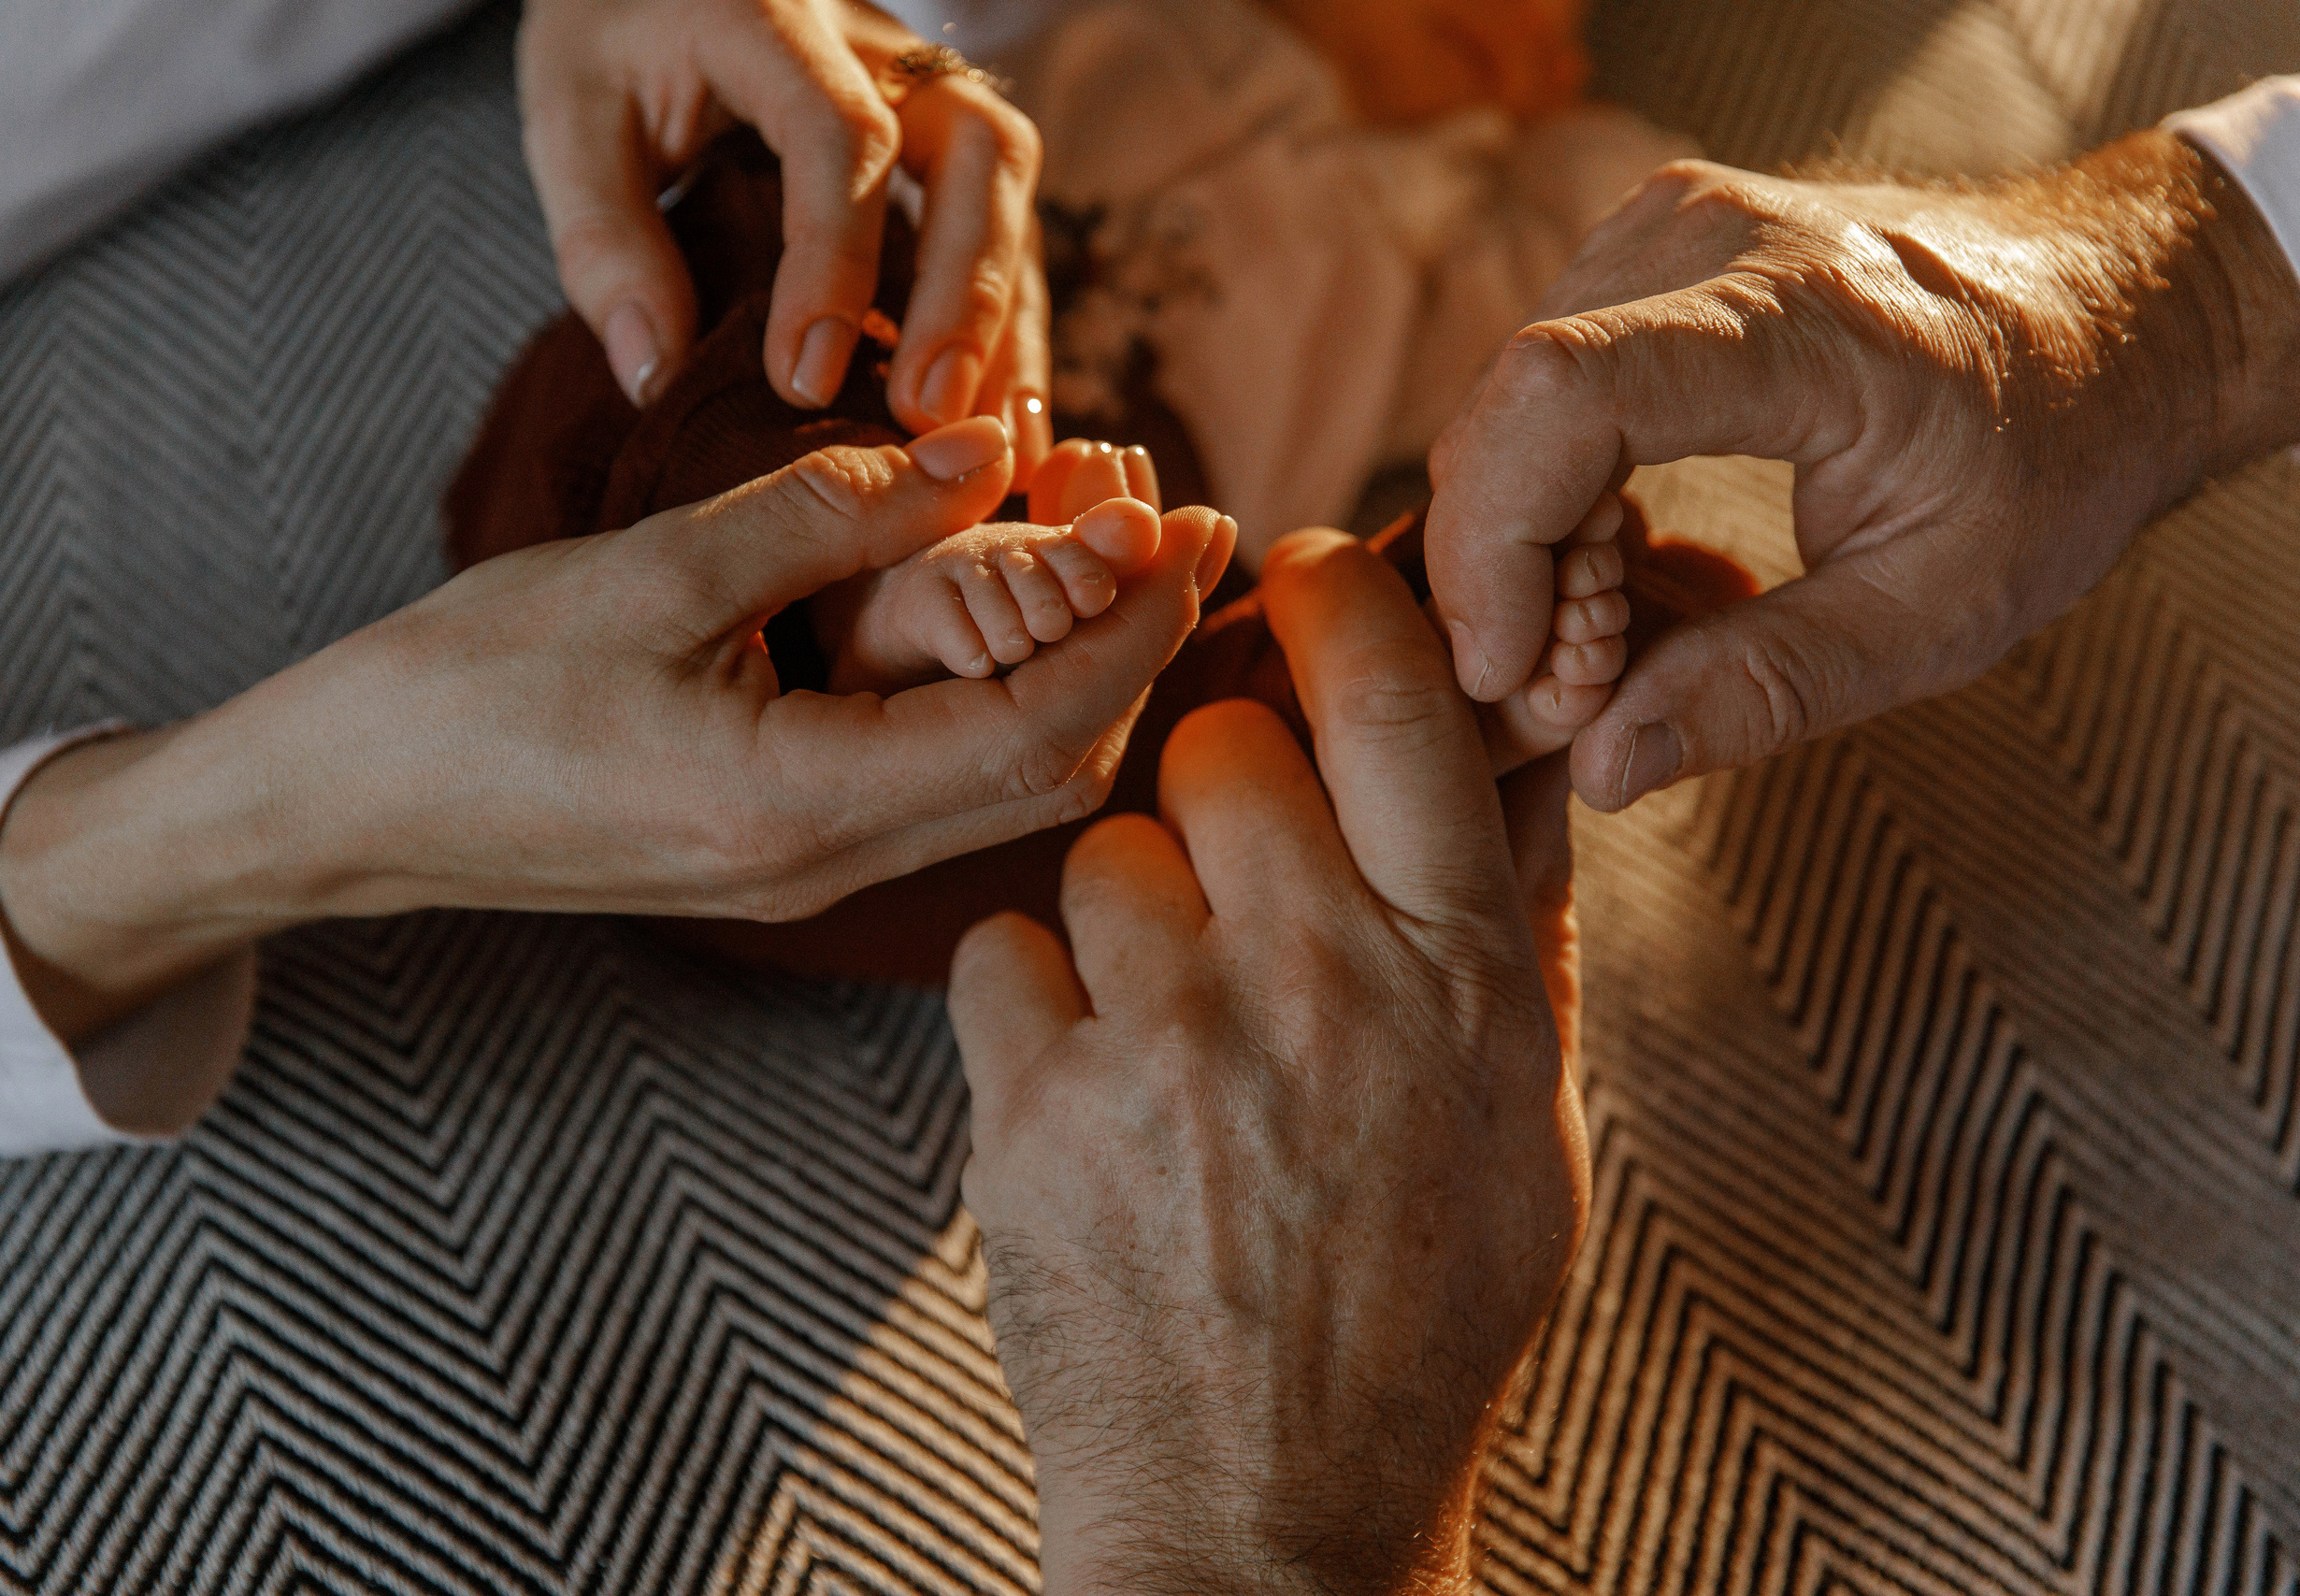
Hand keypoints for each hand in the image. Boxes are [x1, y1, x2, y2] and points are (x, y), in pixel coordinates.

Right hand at [0, 418, 1235, 1110]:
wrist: (346, 809)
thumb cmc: (465, 692)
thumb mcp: (651, 575)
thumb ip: (828, 516)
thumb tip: (981, 455)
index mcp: (803, 807)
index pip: (1041, 725)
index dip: (1131, 623)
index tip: (1186, 526)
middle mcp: (827, 865)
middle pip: (1051, 775)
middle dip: (1127, 650)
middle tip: (1169, 528)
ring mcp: (806, 873)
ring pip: (1001, 790)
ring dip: (1068, 674)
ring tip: (1100, 554)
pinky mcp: (779, 853)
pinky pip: (932, 788)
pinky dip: (991, 703)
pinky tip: (996, 616)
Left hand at [517, 0, 1052, 474]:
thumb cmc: (609, 35)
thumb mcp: (568, 116)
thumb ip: (603, 239)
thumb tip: (656, 376)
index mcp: (775, 17)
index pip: (841, 137)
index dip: (834, 264)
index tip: (803, 380)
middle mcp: (878, 44)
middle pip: (977, 151)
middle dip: (965, 294)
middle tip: (924, 414)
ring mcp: (924, 84)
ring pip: (1009, 189)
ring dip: (1005, 321)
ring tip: (983, 439)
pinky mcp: (941, 134)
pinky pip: (1002, 224)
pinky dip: (1006, 323)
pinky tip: (996, 416)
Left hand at [950, 529, 1587, 1595]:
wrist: (1271, 1516)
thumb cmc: (1418, 1323)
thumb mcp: (1528, 1128)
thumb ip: (1516, 934)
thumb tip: (1515, 765)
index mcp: (1458, 968)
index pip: (1391, 694)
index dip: (1339, 601)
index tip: (1305, 579)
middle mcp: (1316, 978)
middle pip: (1221, 745)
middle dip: (1224, 791)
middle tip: (1240, 882)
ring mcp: (1167, 1042)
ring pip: (1105, 850)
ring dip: (1127, 915)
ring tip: (1169, 1031)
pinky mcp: (1036, 1110)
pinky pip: (1002, 952)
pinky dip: (1032, 1002)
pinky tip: (1090, 1086)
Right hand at [1426, 127, 2299, 812]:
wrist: (2116, 315)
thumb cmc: (2053, 459)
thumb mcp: (1940, 614)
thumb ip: (1766, 689)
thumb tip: (1599, 765)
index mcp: (1806, 322)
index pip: (1564, 397)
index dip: (1494, 542)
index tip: (1504, 670)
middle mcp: (1713, 238)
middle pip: (1509, 410)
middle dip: (1504, 571)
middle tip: (1577, 684)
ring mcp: (1669, 224)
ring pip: (1506, 404)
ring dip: (1520, 537)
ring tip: (1614, 625)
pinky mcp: (1646, 244)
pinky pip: (1537, 383)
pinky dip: (1546, 486)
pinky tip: (1617, 551)